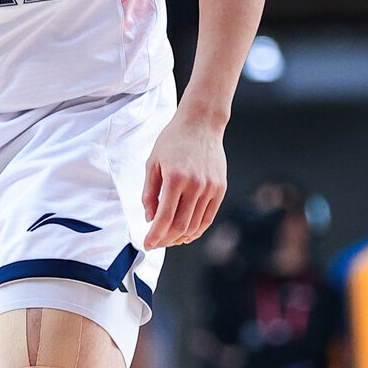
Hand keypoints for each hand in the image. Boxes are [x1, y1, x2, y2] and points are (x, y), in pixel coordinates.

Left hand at [142, 105, 226, 249]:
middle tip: (156, 243)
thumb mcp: (153, 163)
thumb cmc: (173, 141)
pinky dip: (197, 229)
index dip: (155, 236)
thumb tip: (150, 219)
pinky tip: (186, 234)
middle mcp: (195, 185)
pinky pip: (208, 217)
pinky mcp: (219, 188)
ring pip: (195, 224)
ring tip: (169, 240)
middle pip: (180, 225)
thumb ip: (149, 193)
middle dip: (166, 240)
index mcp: (175, 178)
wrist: (201, 123)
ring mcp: (210, 187)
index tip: (147, 244)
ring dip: (180, 237)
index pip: (164, 218)